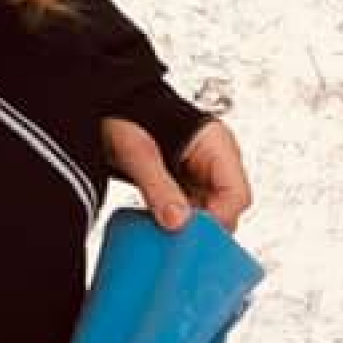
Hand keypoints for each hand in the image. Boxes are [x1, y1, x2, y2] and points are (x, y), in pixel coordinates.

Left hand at [103, 115, 252, 232]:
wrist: (105, 105)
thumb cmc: (124, 114)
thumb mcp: (137, 152)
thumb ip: (159, 187)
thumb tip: (178, 221)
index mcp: (216, 144)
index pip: (237, 195)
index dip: (218, 218)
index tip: (190, 233)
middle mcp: (215, 160)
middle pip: (226, 208)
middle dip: (203, 226)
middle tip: (175, 237)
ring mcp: (201, 173)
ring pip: (210, 214)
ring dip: (188, 226)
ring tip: (164, 230)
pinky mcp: (184, 184)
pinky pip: (191, 211)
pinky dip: (177, 222)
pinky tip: (159, 225)